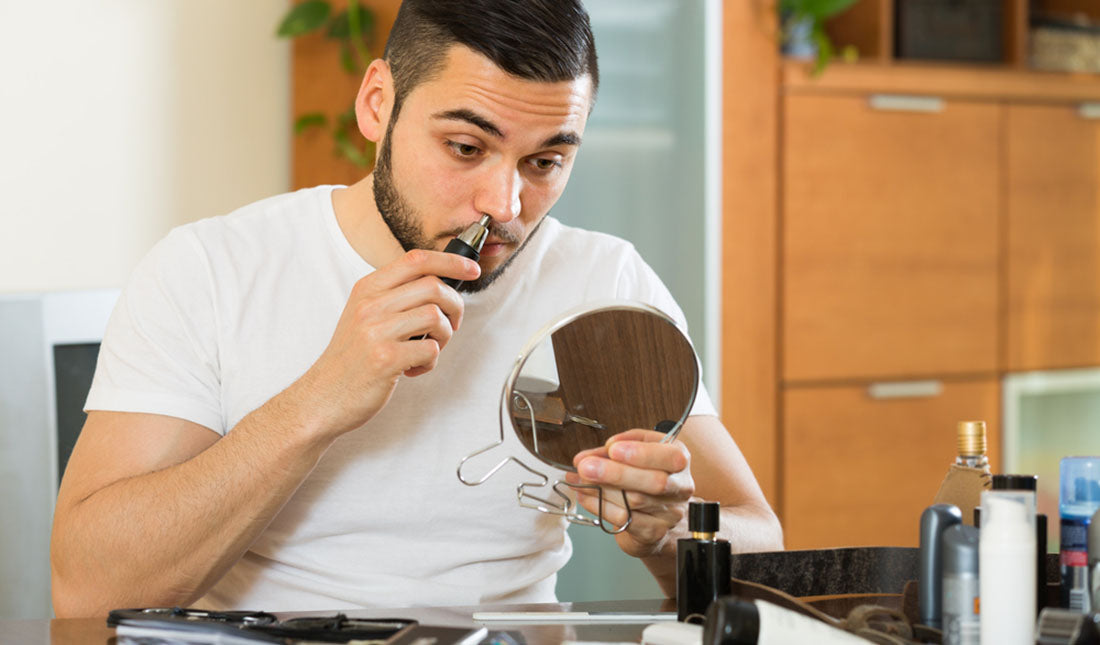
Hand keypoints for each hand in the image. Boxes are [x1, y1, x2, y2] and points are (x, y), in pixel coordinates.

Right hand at [292, 249, 479, 439]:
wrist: (323, 397)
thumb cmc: (351, 359)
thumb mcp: (364, 316)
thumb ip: (395, 297)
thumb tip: (440, 285)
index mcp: (367, 289)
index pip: (416, 260)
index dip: (450, 261)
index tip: (471, 269)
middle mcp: (370, 306)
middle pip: (433, 286)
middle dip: (455, 306)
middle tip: (451, 325)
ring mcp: (376, 331)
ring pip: (436, 316)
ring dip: (444, 336)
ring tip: (428, 349)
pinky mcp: (385, 358)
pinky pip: (431, 349)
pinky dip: (431, 362)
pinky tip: (415, 368)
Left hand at [565, 429, 694, 558]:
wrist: (656, 516)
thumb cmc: (644, 476)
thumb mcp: (635, 451)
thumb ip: (616, 447)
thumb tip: (590, 456)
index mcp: (679, 460)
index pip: (670, 457)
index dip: (642, 453)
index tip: (613, 450)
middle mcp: (680, 487)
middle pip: (655, 482)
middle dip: (616, 473)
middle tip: (586, 467)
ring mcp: (670, 513)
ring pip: (635, 500)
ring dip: (601, 489)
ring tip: (579, 479)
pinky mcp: (654, 532)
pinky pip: (624, 519)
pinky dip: (599, 506)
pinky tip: (586, 496)